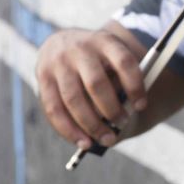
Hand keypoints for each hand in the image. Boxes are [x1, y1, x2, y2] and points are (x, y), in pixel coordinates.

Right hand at [35, 26, 146, 148]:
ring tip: (107, 139)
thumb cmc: (98, 60)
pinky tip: (83, 142)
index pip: (124, 62)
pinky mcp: (42, 77)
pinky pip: (54, 108)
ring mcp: (58, 63)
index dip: (134, 86)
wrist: (63, 42)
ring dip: (91, 124)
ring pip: (73, 99)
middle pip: (96, 83)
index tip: (141, 106)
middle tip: (122, 124)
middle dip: (111, 110)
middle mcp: (80, 49)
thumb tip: (123, 122)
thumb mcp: (114, 59)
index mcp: (105, 41)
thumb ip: (122, 81)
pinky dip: (69, 130)